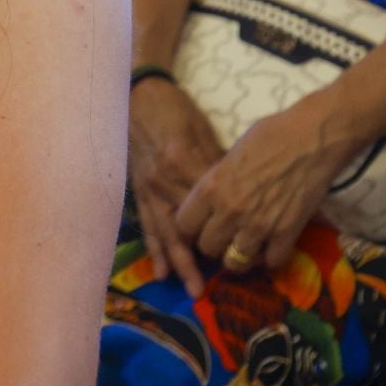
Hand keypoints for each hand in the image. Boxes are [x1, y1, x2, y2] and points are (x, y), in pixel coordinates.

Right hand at [125, 77, 224, 296]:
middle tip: (221, 283)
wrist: (138, 96)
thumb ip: (217, 165)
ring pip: (166, 233)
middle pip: (187, 226)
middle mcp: (164, 181)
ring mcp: (148, 189)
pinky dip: (154, 250)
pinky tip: (161, 273)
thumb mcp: (203, 131)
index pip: (209, 204)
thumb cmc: (176, 110)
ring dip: (180, 263)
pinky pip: (146, 225)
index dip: (227, 225)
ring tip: (193, 289)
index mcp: (184, 162)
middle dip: (203, 255)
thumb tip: (240, 195)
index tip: (247, 244)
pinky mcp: (138, 191)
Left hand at [174, 95, 358, 277]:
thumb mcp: (231, 154)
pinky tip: (272, 246)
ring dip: (239, 256)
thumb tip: (212, 198)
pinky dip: (270, 258)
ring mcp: (258, 226)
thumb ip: (217, 182)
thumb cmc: (270, 135)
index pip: (183, 225)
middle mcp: (230, 211)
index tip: (199, 226)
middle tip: (224, 236)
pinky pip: (271, 262)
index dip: (190, 228)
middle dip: (213, 245)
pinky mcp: (287, 234)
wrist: (311, 138)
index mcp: (211, 187)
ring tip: (246, 246)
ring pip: (235, 263)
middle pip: (207, 248)